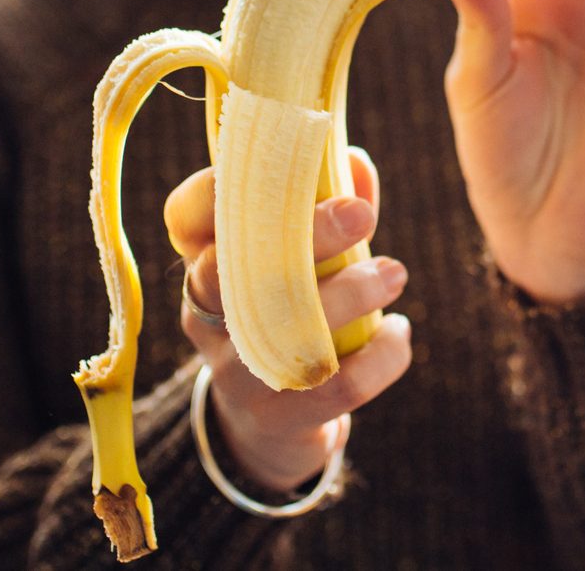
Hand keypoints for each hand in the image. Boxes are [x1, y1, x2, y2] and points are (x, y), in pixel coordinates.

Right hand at [162, 147, 411, 493]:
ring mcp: (236, 368)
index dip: (222, 185)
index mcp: (201, 260)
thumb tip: (354, 162)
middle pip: (230, 267)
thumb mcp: (297, 259)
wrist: (269, 424)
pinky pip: (337, 384)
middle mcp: (206, 313)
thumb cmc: (289, 310)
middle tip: (363, 213)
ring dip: (351, 294)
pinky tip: (397, 332)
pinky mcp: (277, 414)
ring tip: (393, 273)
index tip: (283, 160)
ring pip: (283, 327)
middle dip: (305, 234)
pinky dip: (382, 355)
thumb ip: (322, 206)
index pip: (187, 215)